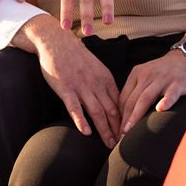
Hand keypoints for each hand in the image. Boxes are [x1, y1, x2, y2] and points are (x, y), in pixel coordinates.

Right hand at [13, 15, 121, 146]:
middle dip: (118, 130)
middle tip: (123, 145)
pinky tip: (86, 132)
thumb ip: (104, 85)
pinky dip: (81, 120)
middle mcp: (96, 83)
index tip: (129, 134)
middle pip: (111, 111)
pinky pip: (74, 107)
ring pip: (96, 112)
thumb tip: (114, 103)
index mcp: (106, 79)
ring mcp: (81, 86)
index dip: (125, 121)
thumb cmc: (76, 56)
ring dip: (104, 130)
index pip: (120, 104)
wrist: (57, 41)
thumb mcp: (96, 68)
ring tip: (109, 144)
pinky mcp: (65, 88)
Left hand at [118, 50, 185, 134]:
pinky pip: (171, 93)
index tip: (116, 130)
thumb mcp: (147, 77)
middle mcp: (147, 75)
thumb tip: (124, 115)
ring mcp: (163, 79)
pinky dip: (166, 101)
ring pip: (146, 98)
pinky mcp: (178, 83)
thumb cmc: (165, 72)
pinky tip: (161, 109)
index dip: (118, 115)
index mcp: (137, 74)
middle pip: (132, 100)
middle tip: (120, 136)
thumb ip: (137, 91)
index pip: (123, 97)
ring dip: (136, 115)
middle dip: (124, 119)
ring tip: (130, 130)